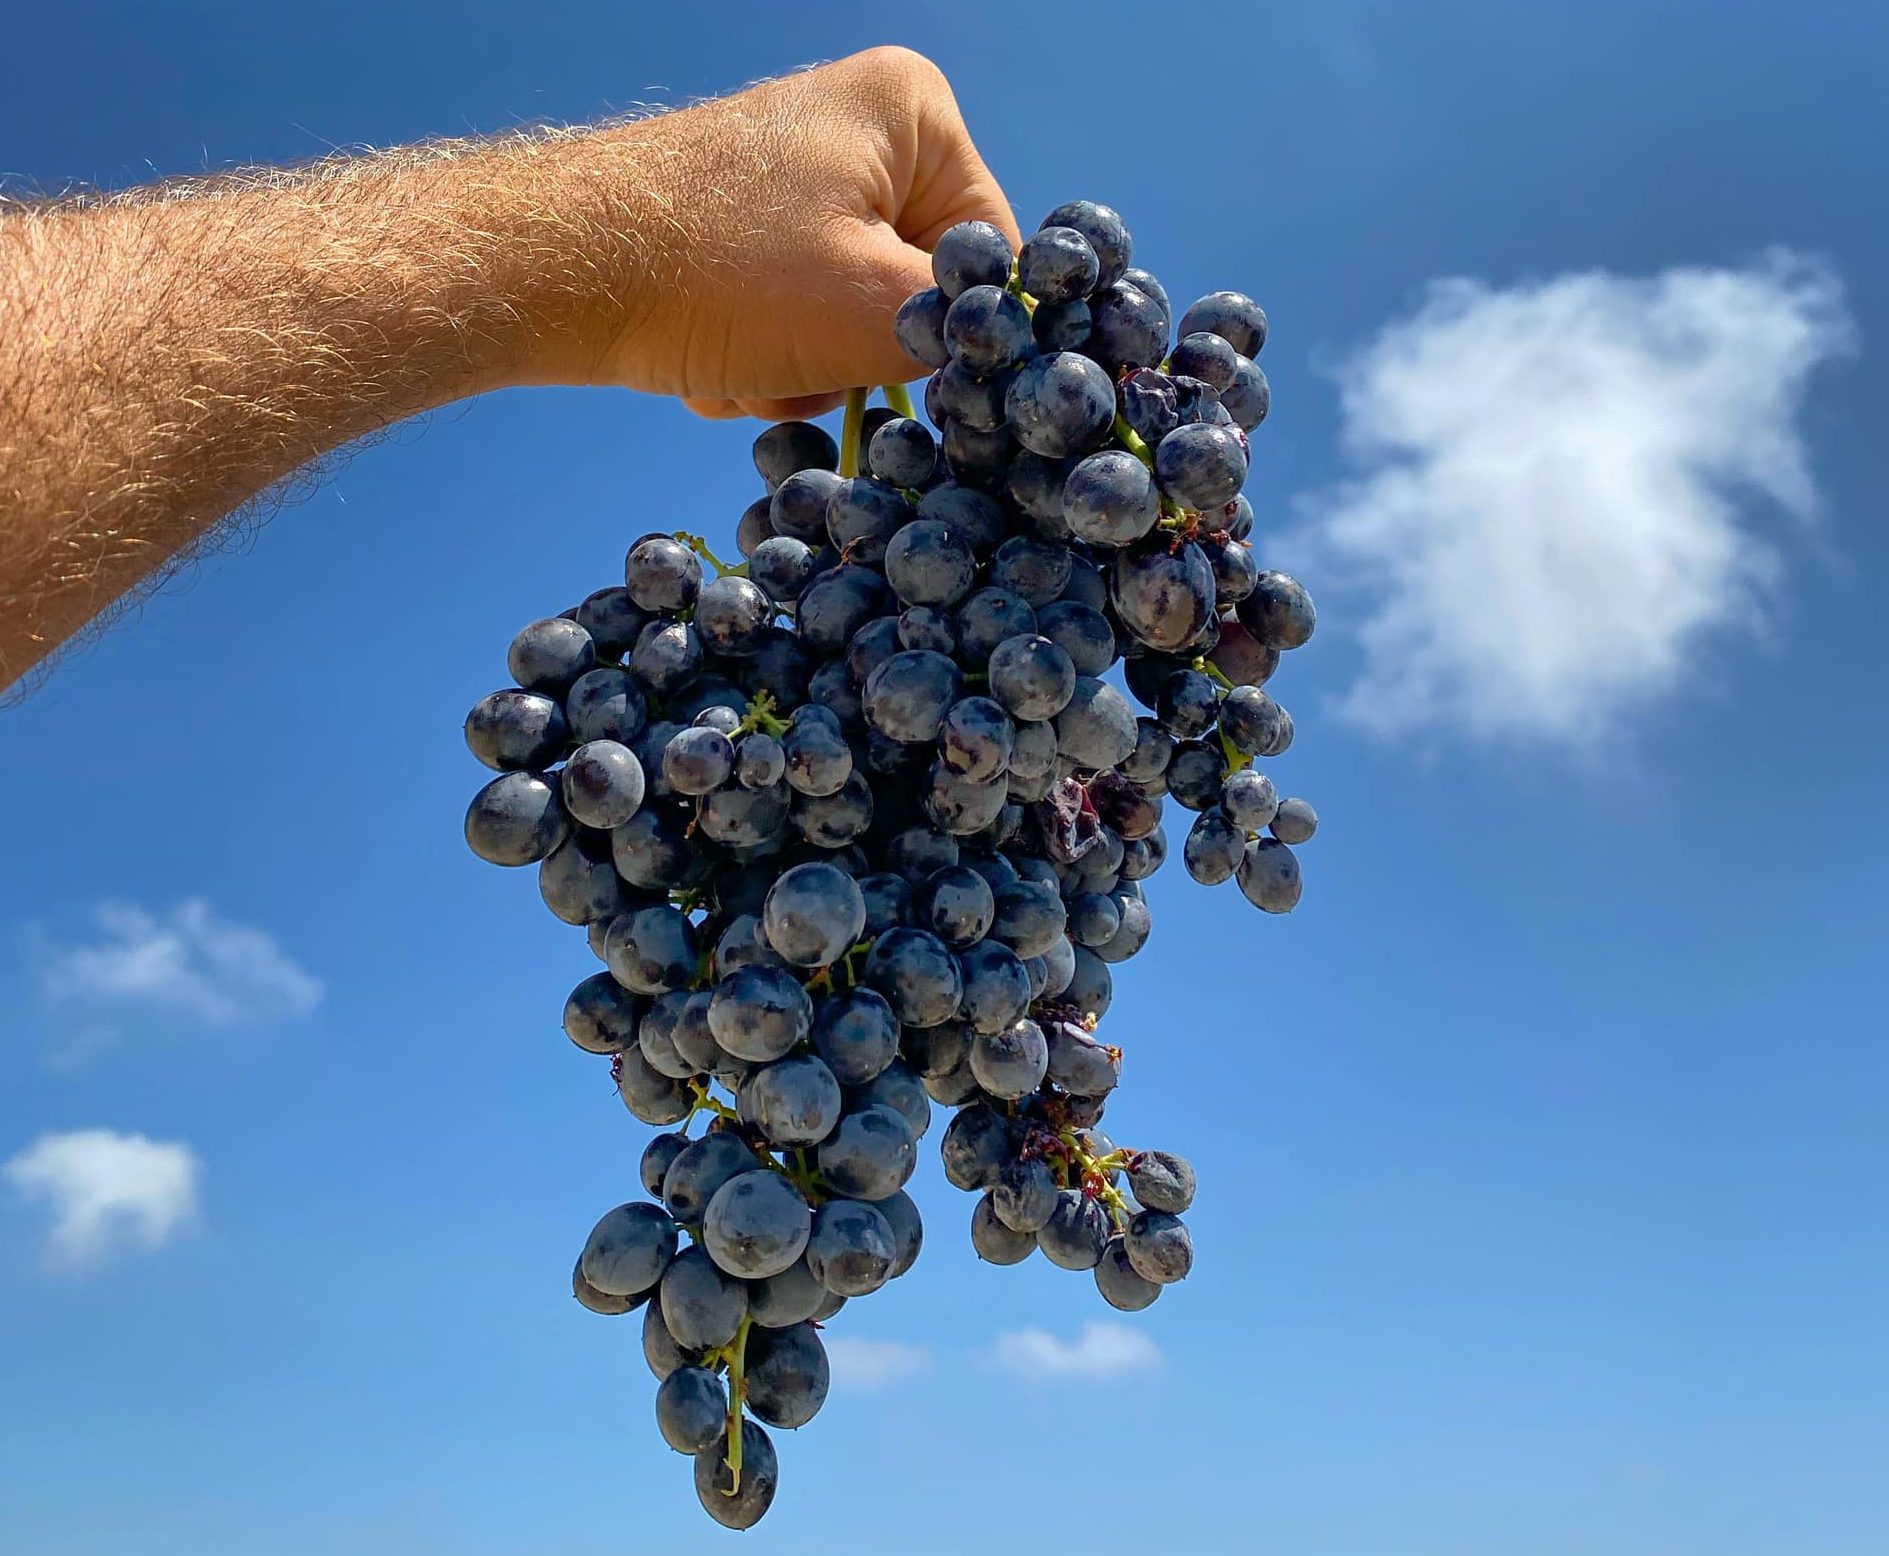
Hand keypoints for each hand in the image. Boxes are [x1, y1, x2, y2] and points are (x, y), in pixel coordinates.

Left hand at [512, 47, 1017, 419]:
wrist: (554, 271)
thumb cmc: (716, 272)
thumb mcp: (869, 313)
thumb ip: (957, 334)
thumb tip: (999, 360)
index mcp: (913, 113)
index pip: (984, 256)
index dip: (941, 329)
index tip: (880, 360)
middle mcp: (859, 129)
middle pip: (909, 291)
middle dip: (848, 356)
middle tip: (790, 364)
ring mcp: (796, 181)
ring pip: (845, 321)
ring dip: (798, 374)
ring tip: (741, 365)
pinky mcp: (744, 232)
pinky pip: (790, 321)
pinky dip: (758, 362)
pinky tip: (710, 361)